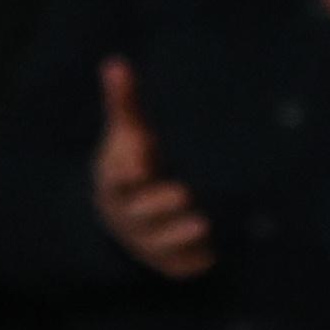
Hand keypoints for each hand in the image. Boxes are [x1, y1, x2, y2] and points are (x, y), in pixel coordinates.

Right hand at [93, 60, 215, 279]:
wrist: (123, 217)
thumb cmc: (134, 164)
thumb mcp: (127, 136)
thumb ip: (125, 103)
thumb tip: (116, 62)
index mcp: (117, 182)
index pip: (115, 178)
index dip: (124, 172)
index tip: (137, 164)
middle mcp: (128, 215)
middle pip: (140, 214)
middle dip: (160, 206)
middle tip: (183, 193)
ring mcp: (147, 241)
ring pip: (161, 244)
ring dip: (180, 236)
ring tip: (203, 224)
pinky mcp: (168, 263)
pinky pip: (181, 267)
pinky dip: (196, 262)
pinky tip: (215, 253)